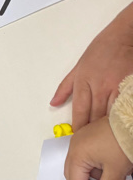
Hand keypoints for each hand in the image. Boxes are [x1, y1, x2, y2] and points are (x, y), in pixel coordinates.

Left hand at [51, 3, 132, 129]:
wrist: (126, 34)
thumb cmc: (103, 48)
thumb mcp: (79, 66)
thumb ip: (65, 87)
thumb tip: (53, 103)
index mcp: (84, 83)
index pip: (79, 113)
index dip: (78, 128)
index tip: (78, 139)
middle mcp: (99, 87)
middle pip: (94, 118)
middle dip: (91, 133)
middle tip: (92, 144)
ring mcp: (117, 88)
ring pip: (110, 116)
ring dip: (107, 129)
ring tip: (105, 140)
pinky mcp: (131, 88)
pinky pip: (124, 108)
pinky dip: (120, 118)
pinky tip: (119, 126)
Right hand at [63, 117, 131, 179]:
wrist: (132, 119)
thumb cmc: (123, 140)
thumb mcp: (116, 172)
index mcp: (77, 155)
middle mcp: (75, 146)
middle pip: (75, 175)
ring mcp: (82, 139)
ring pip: (82, 166)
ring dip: (94, 177)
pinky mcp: (90, 135)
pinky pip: (87, 156)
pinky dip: (96, 166)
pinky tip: (109, 168)